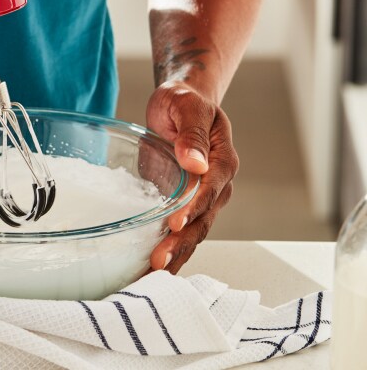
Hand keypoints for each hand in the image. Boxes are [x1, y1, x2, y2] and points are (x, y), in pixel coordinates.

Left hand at [145, 80, 237, 272]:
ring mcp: (203, 198)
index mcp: (223, 161)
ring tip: (154, 273)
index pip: (211, 190)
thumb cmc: (184, 101)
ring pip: (194, 232)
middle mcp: (217, 185)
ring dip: (176, 254)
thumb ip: (192, 133)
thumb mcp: (187, 106)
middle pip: (203, 219)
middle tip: (159, 260)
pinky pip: (181, 230)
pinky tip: (151, 267)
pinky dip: (170, 249)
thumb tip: (196, 162)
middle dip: (182, 242)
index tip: (175, 223)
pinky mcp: (185, 204)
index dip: (193, 207)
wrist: (181, 103)